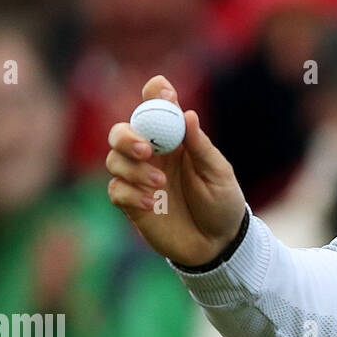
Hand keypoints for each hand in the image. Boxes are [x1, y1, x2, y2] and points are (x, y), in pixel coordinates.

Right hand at [106, 75, 246, 266]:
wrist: (217, 245)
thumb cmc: (222, 203)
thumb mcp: (219, 174)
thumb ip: (201, 147)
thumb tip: (188, 114)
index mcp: (176, 140)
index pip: (157, 108)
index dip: (155, 95)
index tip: (163, 92)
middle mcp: (154, 155)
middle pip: (121, 131)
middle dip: (127, 136)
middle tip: (145, 150)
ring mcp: (139, 178)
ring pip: (114, 160)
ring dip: (134, 170)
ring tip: (161, 184)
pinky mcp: (131, 203)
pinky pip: (116, 190)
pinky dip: (131, 193)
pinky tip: (153, 203)